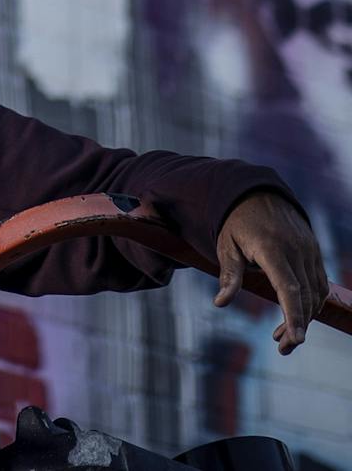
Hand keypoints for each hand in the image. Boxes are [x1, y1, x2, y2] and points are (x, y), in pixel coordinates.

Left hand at [214, 190, 328, 353]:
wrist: (256, 193)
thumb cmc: (236, 222)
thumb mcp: (226, 245)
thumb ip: (228, 275)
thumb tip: (219, 303)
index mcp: (271, 248)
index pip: (288, 287)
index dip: (293, 315)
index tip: (296, 339)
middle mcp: (296, 250)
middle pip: (304, 297)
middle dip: (297, 326)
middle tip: (283, 348)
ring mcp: (309, 250)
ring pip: (315, 294)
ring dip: (305, 317)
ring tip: (283, 335)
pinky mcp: (314, 252)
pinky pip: (320, 284)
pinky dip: (311, 302)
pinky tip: (296, 313)